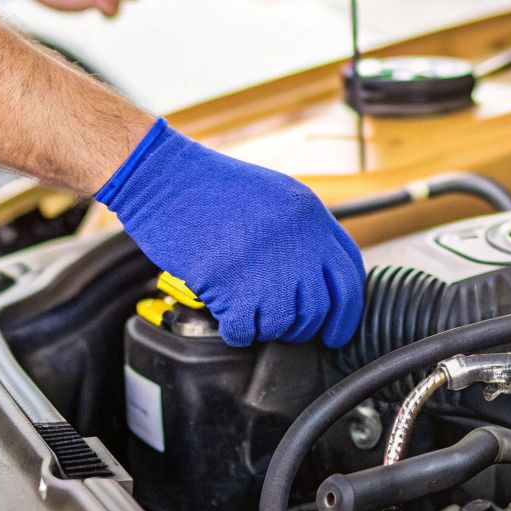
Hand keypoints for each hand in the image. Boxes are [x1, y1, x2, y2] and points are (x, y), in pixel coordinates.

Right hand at [96, 120, 365, 346]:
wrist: (163, 178)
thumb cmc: (208, 187)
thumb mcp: (272, 195)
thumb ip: (301, 232)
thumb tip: (318, 278)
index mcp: (310, 215)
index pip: (348, 275)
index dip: (346, 312)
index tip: (337, 331)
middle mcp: (297, 241)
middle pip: (319, 309)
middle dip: (303, 327)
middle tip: (284, 326)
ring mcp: (266, 265)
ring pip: (283, 325)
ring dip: (265, 327)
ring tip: (245, 307)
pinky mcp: (232, 287)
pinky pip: (246, 332)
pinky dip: (236, 331)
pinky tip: (225, 313)